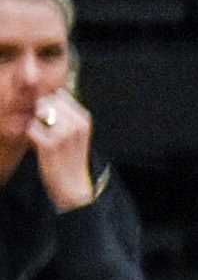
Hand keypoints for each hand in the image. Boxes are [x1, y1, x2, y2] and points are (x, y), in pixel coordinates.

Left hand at [15, 90, 93, 210]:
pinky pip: (31, 128)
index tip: (50, 121)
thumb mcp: (76, 132)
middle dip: (40, 113)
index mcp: (84, 119)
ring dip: (36, 124)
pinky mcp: (49, 145)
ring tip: (43, 138)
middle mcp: (76, 124)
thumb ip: (66, 113)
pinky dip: (31, 136)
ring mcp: (64, 134)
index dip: (48, 105)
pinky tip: (39, 147)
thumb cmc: (70, 158)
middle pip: (47, 102)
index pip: (59, 96)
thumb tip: (55, 93)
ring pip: (38, 113)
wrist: (72, 185)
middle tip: (45, 130)